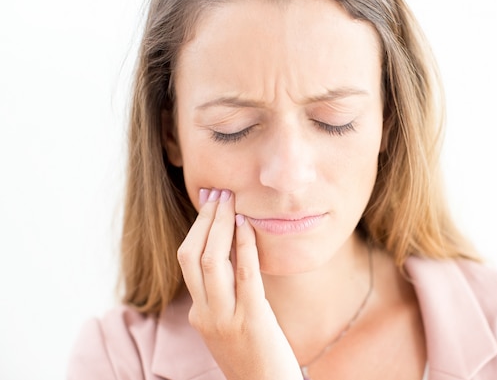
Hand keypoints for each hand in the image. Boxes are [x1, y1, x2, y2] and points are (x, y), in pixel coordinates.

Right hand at [177, 188, 301, 379]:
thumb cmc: (255, 357)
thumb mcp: (231, 325)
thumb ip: (226, 296)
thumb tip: (236, 254)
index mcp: (199, 314)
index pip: (187, 262)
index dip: (197, 229)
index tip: (208, 203)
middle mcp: (205, 314)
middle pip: (192, 257)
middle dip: (205, 221)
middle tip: (219, 194)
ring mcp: (225, 318)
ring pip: (211, 262)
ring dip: (220, 226)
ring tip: (231, 202)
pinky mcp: (251, 320)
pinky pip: (244, 276)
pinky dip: (244, 247)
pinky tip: (247, 226)